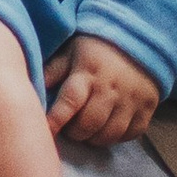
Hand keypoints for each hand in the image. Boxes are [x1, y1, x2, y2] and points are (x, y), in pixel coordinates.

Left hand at [45, 36, 161, 146]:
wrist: (139, 38)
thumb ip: (52, 72)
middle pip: (88, 124)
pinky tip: (107, 127)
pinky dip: (116, 137)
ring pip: (109, 135)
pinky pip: (130, 134)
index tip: (45, 131)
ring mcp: (131, 99)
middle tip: (69, 126)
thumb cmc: (96, 48)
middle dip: (74, 132)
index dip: (55, 120)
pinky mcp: (147, 108)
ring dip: (93, 138)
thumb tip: (29, 91)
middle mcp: (111, 88)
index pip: (69, 102)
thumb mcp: (71, 52)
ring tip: (86, 129)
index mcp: (88, 72)